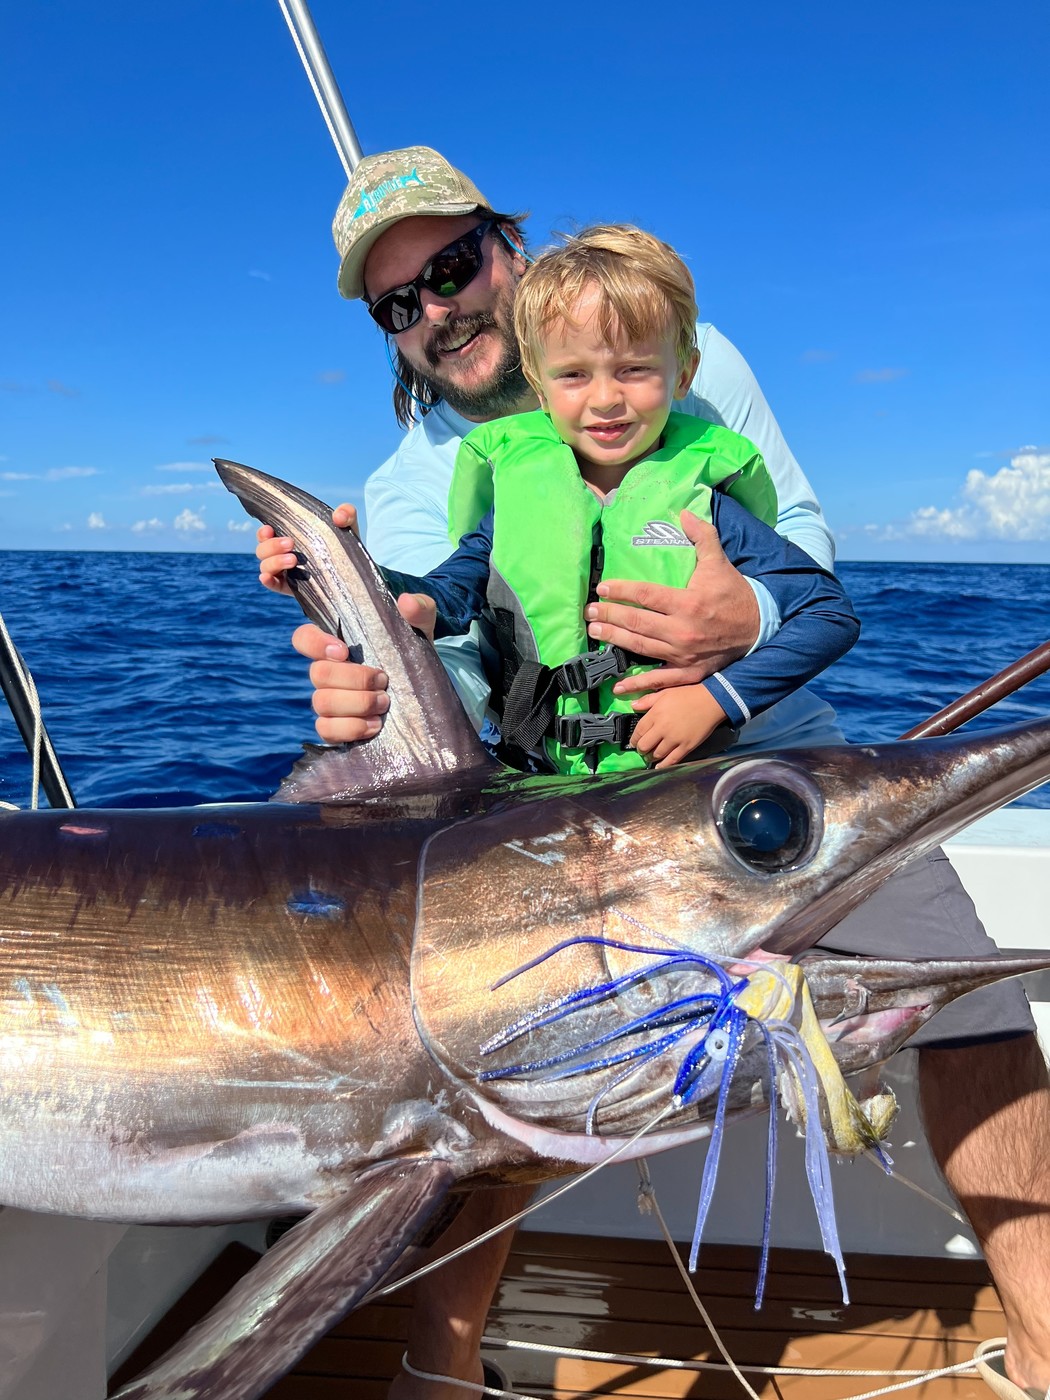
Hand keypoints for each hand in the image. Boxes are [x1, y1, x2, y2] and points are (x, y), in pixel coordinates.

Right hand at [256, 504, 359, 595]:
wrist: (355, 572)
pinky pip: (272, 585)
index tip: (270, 529)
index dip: (263, 532)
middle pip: (263, 550)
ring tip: (294, 560)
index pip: (266, 534)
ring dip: (274, 562)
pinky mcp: (291, 588)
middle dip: (272, 545)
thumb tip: (338, 517)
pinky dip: (267, 581)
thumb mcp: (348, 526)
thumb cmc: (345, 545)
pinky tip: (268, 578)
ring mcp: (286, 572)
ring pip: (265, 567)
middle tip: (291, 543)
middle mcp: (283, 554)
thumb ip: (347, 513)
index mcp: (290, 537)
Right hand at [290, 590, 435, 744]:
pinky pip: (326, 731)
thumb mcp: (422, 626)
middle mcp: (329, 672)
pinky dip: (350, 729)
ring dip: (357, 704)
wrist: (427, 689)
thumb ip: (418, 609)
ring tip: (385, 703)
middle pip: (317, 674)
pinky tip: (374, 725)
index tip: (344, 651)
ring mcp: (330, 701)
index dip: (315, 644)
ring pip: (322, 703)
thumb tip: (405, 602)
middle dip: (354, 679)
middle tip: (384, 681)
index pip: (304, 638)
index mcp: (338, 644)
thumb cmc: (414, 652)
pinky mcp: (338, 727)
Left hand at [584, 509, 759, 689]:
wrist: (759, 628)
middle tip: (589, 611)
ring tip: (595, 631)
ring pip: (641, 647)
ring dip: (614, 639)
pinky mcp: (689, 672)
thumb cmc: (733, 594)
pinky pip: (659, 680)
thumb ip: (702, 536)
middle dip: (610, 615)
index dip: (621, 591)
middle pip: (637, 622)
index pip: (646, 596)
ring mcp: (684, 655)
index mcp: (688, 603)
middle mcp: (683, 631)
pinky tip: (618, 685)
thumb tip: (684, 512)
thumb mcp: (719, 562)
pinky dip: (638, 686)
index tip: (603, 587)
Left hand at [631, 683, 726, 769]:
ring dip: (651, 757)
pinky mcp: (686, 747)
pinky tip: (659, 766)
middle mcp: (663, 728)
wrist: (711, 701)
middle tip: (642, 750)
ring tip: (651, 756)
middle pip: (645, 746)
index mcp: (655, 714)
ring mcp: (675, 739)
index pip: (638, 731)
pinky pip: (672, 760)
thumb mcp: (665, 692)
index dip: (634, 739)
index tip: (634, 742)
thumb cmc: (688, 694)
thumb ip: (647, 700)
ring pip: (657, 754)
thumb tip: (633, 706)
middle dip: (641, 749)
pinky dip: (663, 765)